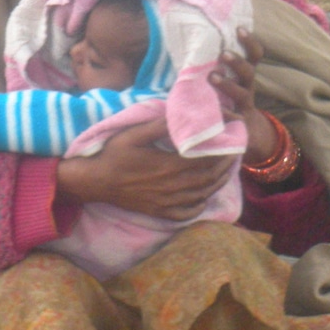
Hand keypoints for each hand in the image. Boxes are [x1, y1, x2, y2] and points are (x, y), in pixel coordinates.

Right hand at [55, 116, 233, 220]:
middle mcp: (172, 187)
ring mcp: (167, 202)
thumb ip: (158, 126)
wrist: (95, 182)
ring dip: (218, 183)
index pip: (205, 160)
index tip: (230, 141)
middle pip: (208, 178)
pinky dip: (201, 204)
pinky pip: (188, 212)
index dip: (222, 152)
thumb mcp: (133, 134)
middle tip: (235, 153)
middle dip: (225, 166)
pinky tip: (204, 195)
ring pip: (202, 195)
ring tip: (227, 171)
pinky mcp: (160, 212)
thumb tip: (180, 117)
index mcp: (168, 166)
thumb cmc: (113, 154)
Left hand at [212, 28, 281, 163]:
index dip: (249, 42)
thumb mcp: (225, 84)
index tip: (239, 28)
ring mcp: (244, 108)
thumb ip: (213, 67)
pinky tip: (214, 112)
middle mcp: (247, 90)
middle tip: (223, 53)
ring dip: (228, 85)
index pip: (253, 56)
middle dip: (237, 62)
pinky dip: (224, 116)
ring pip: (242, 94)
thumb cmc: (228, 102)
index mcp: (244, 77)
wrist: (248, 135)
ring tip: (212, 77)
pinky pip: (234, 120)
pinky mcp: (239, 126)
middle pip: (248, 73)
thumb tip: (188, 43)